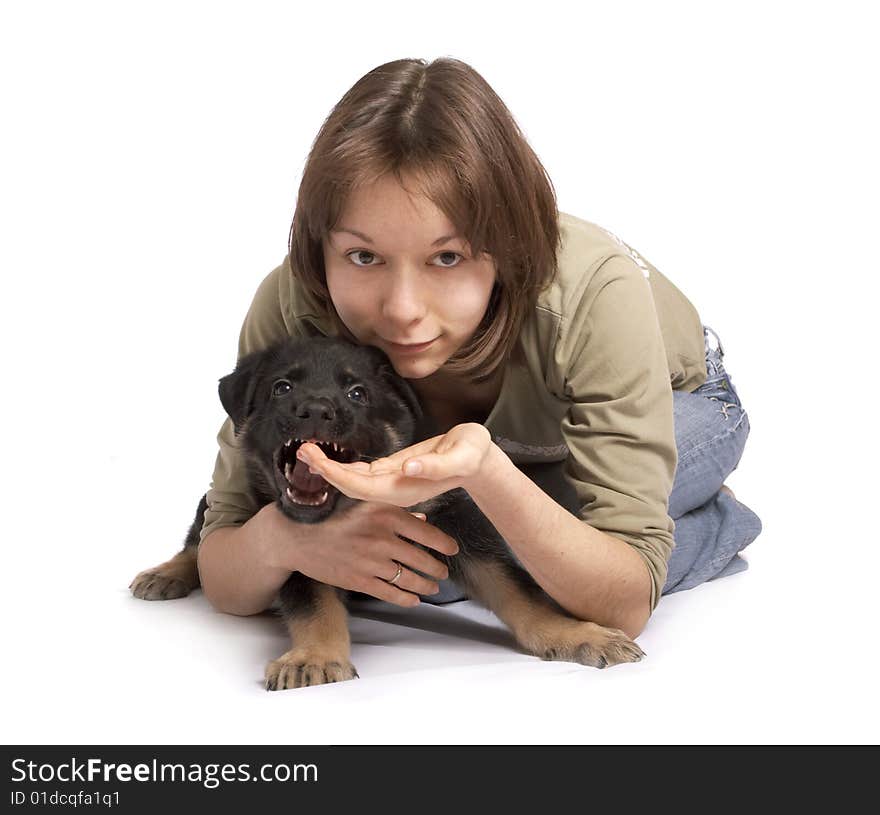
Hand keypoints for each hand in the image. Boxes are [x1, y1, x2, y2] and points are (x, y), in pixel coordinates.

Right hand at [267, 501, 459, 606]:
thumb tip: (422, 519)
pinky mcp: (359, 580)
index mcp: (386, 514)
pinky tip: (414, 600)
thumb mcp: (364, 503)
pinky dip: (406, 598)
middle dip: (436, 569)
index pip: (427, 533)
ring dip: (425, 586)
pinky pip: (390, 593)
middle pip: (422, 559)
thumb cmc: (329, 512)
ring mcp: (372, 561)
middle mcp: (382, 538)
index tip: (452, 549)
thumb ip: (395, 511)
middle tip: (442, 572)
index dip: (444, 544)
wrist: (296, 534)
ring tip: (432, 587)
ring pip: (409, 579)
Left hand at [296, 422, 493, 505]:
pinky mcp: (394, 471)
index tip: (316, 459)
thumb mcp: (461, 456)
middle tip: (303, 451)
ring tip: (309, 452)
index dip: (336, 475)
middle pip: (351, 485)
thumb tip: (408, 467)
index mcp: (405, 488)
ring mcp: (392, 482)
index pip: (361, 486)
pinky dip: (344, 466)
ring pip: (354, 480)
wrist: (480, 461)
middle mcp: (394, 489)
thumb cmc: (473, 455)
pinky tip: (329, 459)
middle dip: (325, 470)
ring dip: (331, 467)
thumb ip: (435, 465)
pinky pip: (363, 473)